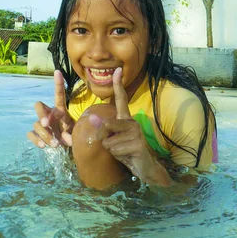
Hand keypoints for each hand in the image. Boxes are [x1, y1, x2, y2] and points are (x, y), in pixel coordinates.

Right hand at [27, 70, 74, 147]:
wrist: (66, 146)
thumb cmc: (72, 135)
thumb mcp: (76, 133)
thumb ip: (73, 134)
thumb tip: (67, 139)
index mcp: (60, 110)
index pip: (58, 95)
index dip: (58, 84)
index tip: (57, 72)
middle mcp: (49, 114)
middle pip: (39, 106)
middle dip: (41, 113)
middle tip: (47, 123)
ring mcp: (42, 124)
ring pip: (36, 124)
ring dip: (45, 134)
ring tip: (55, 144)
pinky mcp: (37, 134)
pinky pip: (31, 134)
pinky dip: (36, 139)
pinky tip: (43, 146)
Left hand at [94, 68, 170, 185]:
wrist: (144, 167)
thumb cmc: (126, 152)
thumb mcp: (111, 140)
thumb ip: (103, 130)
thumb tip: (92, 118)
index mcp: (125, 119)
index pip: (121, 100)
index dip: (118, 85)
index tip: (117, 70)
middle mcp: (132, 122)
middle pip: (106, 124)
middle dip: (102, 137)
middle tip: (109, 144)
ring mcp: (136, 132)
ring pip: (109, 140)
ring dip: (111, 150)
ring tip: (122, 151)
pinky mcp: (138, 143)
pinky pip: (116, 149)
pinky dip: (117, 155)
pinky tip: (127, 156)